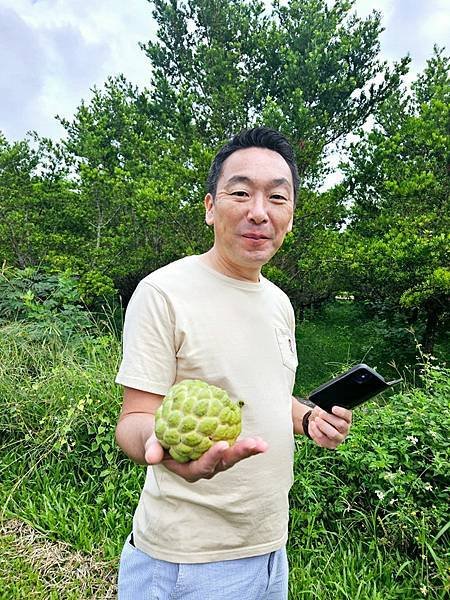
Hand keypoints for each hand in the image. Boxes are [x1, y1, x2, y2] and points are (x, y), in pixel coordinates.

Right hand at [144, 433, 268, 482]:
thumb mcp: (151, 443)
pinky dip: (248, 445)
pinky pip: (236, 447)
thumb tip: (151, 457)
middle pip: (224, 463)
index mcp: (189, 469)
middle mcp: (205, 468)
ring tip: (263, 445)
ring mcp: (215, 460)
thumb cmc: (157, 440)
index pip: (203, 466)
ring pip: (233, 457)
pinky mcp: (222, 450)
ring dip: (249, 451)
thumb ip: (152, 449)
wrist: (163, 439)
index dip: (212, 457)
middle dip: (240, 454)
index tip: (222, 445)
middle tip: (254, 445)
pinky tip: (261, 440)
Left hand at [308, 406, 351, 448]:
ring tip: (316, 419)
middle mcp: (346, 429)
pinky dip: (316, 431)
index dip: (341, 412)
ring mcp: (339, 438)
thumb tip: (323, 410)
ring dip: (323, 426)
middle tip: (320, 414)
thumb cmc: (323, 413)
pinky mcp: (331, 445)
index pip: (348, 415)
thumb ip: (327, 407)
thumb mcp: (325, 407)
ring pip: (333, 434)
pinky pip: (323, 440)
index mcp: (347, 418)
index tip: (333, 408)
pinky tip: (313, 425)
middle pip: (341, 425)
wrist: (316, 422)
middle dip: (329, 418)